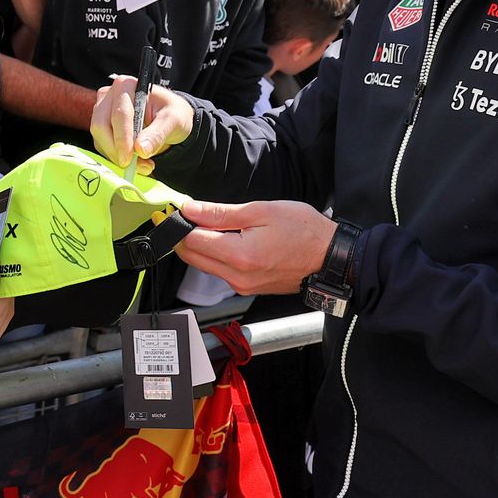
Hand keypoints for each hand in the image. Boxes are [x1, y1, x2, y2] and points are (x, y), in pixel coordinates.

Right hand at [90, 73, 194, 172]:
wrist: (170, 120)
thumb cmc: (172, 113)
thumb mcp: (173, 121)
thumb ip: (158, 134)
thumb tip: (141, 149)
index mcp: (128, 86)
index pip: (120, 114)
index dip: (122, 138)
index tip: (128, 158)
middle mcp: (110, 95)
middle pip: (101, 125)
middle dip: (115, 149)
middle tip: (131, 166)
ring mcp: (102, 110)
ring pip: (99, 137)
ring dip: (116, 155)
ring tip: (141, 164)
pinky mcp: (101, 126)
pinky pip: (101, 145)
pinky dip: (115, 157)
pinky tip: (134, 161)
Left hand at [175, 197, 336, 296]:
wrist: (330, 257)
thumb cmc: (303, 230)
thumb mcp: (261, 211)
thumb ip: (221, 213)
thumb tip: (190, 210)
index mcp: (239, 256)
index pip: (191, 241)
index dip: (176, 224)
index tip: (167, 211)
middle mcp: (237, 277)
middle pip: (193, 256)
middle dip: (181, 236)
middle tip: (180, 214)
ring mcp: (242, 286)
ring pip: (205, 264)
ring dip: (197, 245)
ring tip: (201, 222)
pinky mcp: (248, 288)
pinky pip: (220, 271)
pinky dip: (214, 254)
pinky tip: (220, 238)